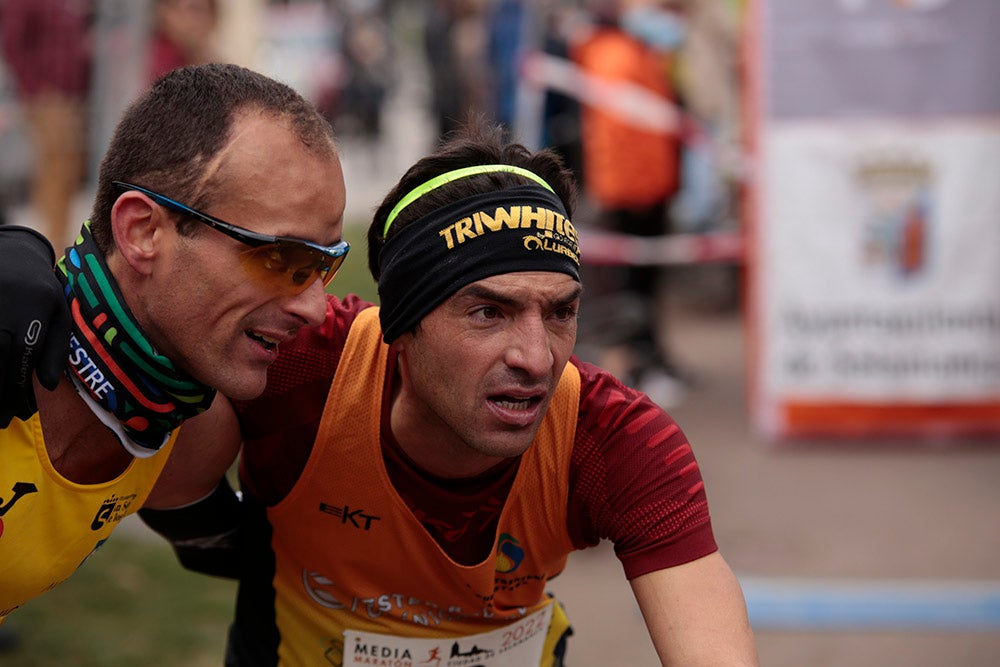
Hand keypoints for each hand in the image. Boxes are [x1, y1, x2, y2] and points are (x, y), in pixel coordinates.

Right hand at [0, 226, 70, 426]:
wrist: (10, 254)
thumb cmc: (40, 290)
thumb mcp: (59, 311)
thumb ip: (57, 347)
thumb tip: (47, 384)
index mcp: (31, 312)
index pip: (22, 359)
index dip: (17, 390)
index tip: (16, 413)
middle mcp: (3, 312)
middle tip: (0, 419)